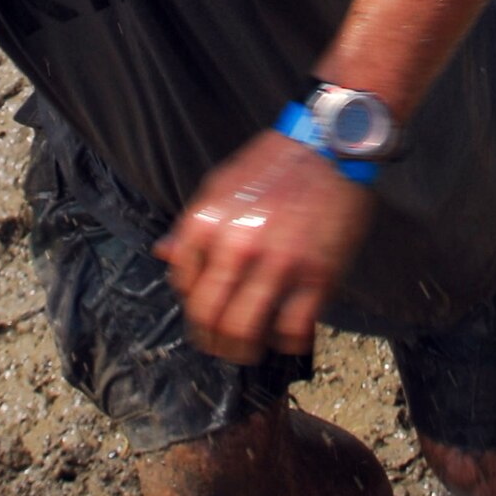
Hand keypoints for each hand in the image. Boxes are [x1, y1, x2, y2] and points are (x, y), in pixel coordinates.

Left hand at [155, 133, 372, 363]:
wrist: (332, 144)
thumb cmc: (277, 163)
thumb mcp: (222, 183)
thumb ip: (192, 223)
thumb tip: (162, 252)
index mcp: (206, 221)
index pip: (183, 284)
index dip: (193, 304)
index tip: (207, 309)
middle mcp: (236, 245)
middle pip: (209, 319)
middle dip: (213, 340)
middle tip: (223, 344)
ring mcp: (277, 263)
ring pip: (245, 334)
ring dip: (244, 351)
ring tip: (252, 348)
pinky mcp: (316, 276)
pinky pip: (292, 331)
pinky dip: (287, 342)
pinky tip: (288, 333)